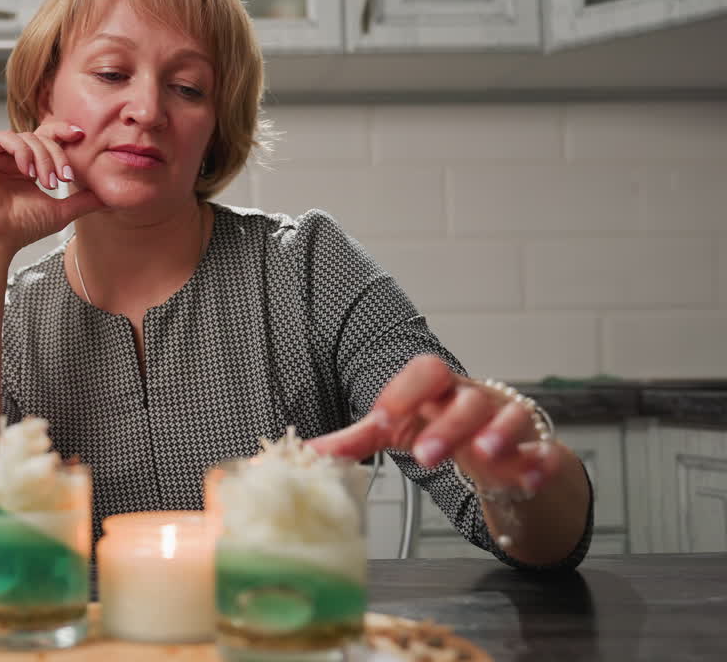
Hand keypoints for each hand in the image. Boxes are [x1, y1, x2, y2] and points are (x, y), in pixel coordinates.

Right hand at [0, 121, 103, 255]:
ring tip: (46, 182)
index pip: (46, 138)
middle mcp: (9, 156)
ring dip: (42, 158)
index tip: (81, 136)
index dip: (63, 133)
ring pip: (26, 137)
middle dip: (57, 154)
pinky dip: (22, 152)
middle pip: (40, 136)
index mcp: (26, 165)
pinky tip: (28, 172)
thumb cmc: (20, 228)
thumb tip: (108, 196)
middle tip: (63, 178)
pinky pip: (5, 138)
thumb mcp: (60, 211)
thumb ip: (82, 200)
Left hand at [307, 355, 563, 494]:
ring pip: (510, 416)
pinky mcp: (538, 447)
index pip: (425, 371)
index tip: (380, 418)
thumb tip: (304, 454)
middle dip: (447, 426)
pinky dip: (540, 462)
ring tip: (488, 454)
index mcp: (438, 390)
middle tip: (424, 457)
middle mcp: (475, 399)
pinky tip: (529, 478)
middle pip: (466, 400)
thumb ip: (354, 441)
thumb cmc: (440, 429)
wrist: (500, 449)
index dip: (404, 391)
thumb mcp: (397, 431)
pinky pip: (545, 449)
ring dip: (499, 434)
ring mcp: (510, 421)